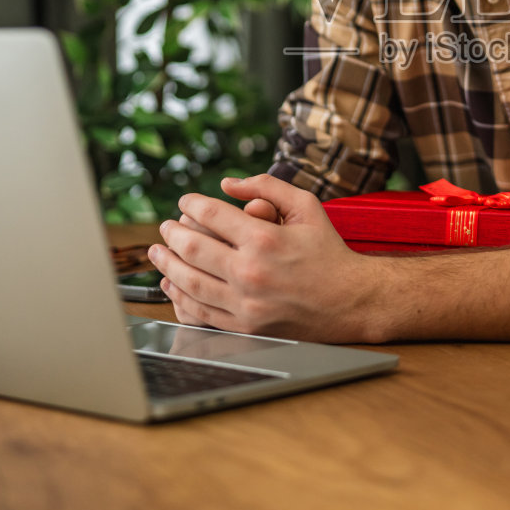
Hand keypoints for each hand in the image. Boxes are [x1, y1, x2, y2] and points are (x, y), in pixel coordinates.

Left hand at [147, 174, 380, 341]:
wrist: (351, 300)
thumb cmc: (328, 251)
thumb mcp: (307, 207)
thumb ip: (267, 187)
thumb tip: (227, 183)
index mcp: (265, 238)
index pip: (211, 214)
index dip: (191, 204)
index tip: (184, 202)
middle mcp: (251, 271)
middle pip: (193, 248)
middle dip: (171, 234)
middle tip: (164, 227)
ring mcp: (246, 302)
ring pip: (190, 282)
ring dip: (168, 264)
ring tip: (158, 253)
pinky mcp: (246, 326)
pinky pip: (201, 312)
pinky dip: (180, 297)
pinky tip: (172, 284)